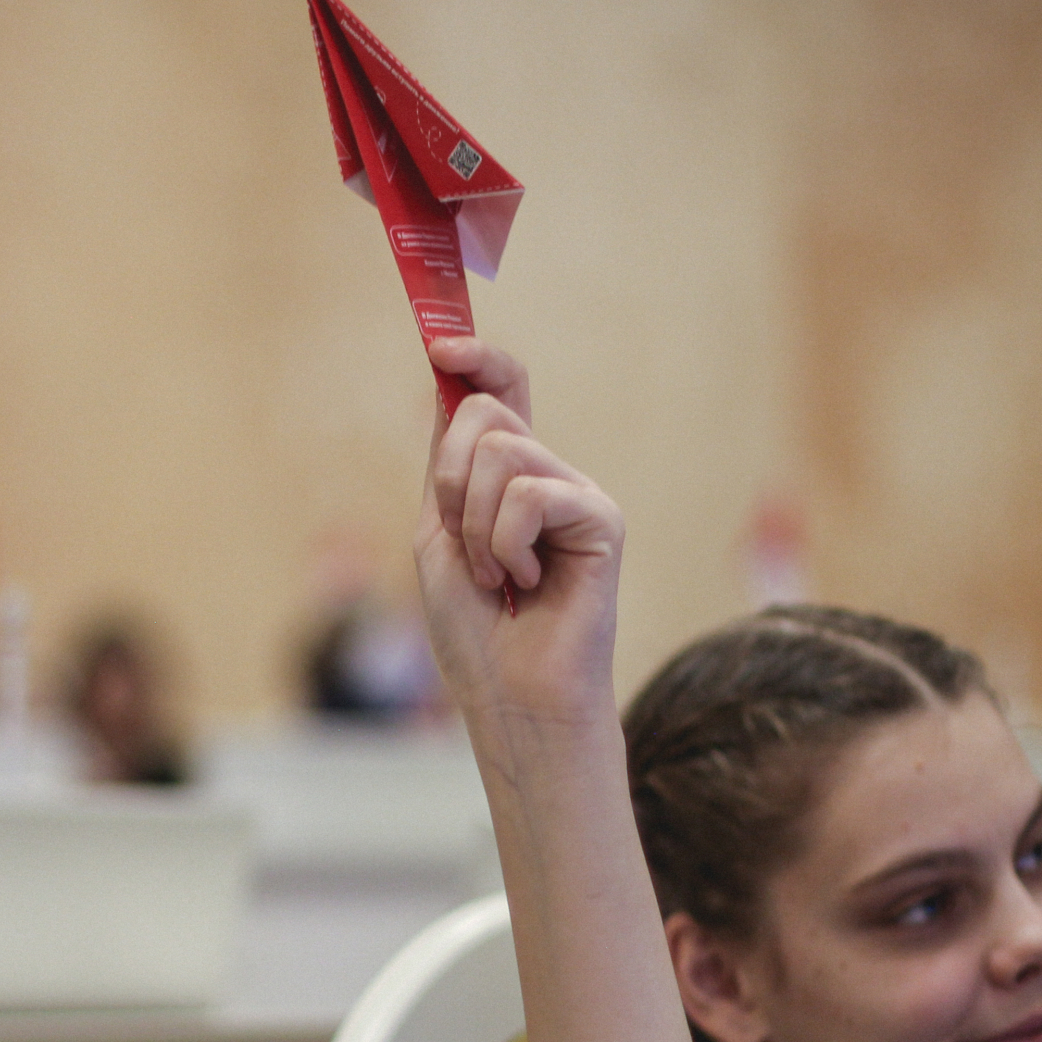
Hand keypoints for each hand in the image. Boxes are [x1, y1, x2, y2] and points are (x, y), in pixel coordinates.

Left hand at [412, 338, 622, 739]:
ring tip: (495, 576)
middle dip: (450, 481)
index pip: (503, 389)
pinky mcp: (602, 518)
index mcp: (507, 478)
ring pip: (502, 452)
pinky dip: (505, 544)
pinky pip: (530, 494)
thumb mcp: (439, 532)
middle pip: (486, 412)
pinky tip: (526, 582)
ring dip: (474, 525)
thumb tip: (450, 376)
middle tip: (465, 548)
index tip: (441, 346)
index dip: (478, 356)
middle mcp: (547, 476)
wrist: (510, 696)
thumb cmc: (473, 630)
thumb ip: (448, 460)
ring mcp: (578, 493)